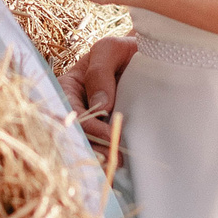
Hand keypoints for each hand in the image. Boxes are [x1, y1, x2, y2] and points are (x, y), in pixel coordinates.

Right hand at [56, 34, 138, 164]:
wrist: (149, 57)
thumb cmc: (125, 50)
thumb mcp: (111, 49)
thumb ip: (100, 70)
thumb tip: (100, 105)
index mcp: (68, 87)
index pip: (69, 111)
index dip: (87, 127)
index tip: (109, 136)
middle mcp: (75, 108)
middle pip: (76, 135)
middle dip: (94, 148)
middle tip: (116, 157)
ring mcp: (90, 123)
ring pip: (87, 146)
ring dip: (101, 158)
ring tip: (120, 163)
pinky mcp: (104, 135)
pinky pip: (99, 151)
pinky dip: (106, 161)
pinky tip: (118, 169)